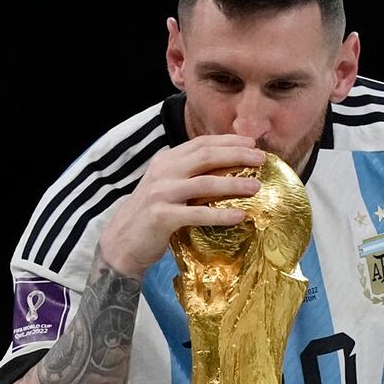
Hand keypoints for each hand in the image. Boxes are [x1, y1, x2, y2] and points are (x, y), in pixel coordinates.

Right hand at [99, 134, 265, 277]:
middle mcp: (163, 172)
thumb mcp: (167, 187)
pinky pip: (197, 214)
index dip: (228, 141)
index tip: (252, 144)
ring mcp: (161, 193)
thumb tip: (228, 168)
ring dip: (234, 184)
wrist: (121, 242)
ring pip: (204, 183)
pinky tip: (240, 216)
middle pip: (206, 157)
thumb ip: (189, 174)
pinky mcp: (162, 217)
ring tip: (256, 187)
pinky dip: (220, 215)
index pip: (200, 143)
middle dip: (237, 155)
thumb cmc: (152, 214)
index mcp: (166, 161)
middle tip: (262, 159)